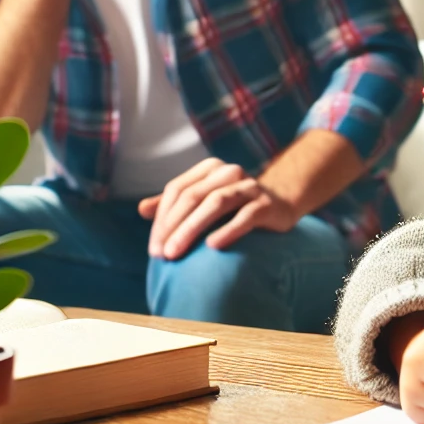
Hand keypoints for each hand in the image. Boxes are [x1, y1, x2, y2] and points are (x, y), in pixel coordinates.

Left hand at [139, 157, 299, 259]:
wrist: (281, 203)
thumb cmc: (235, 205)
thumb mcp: (204, 199)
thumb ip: (175, 203)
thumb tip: (142, 210)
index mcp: (210, 169)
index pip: (177, 190)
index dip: (162, 218)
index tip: (154, 249)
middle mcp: (230, 172)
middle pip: (193, 196)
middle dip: (172, 226)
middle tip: (161, 254)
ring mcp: (250, 187)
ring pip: (216, 202)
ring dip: (191, 228)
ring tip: (176, 253)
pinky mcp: (267, 204)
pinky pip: (246, 216)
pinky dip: (228, 230)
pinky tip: (212, 246)